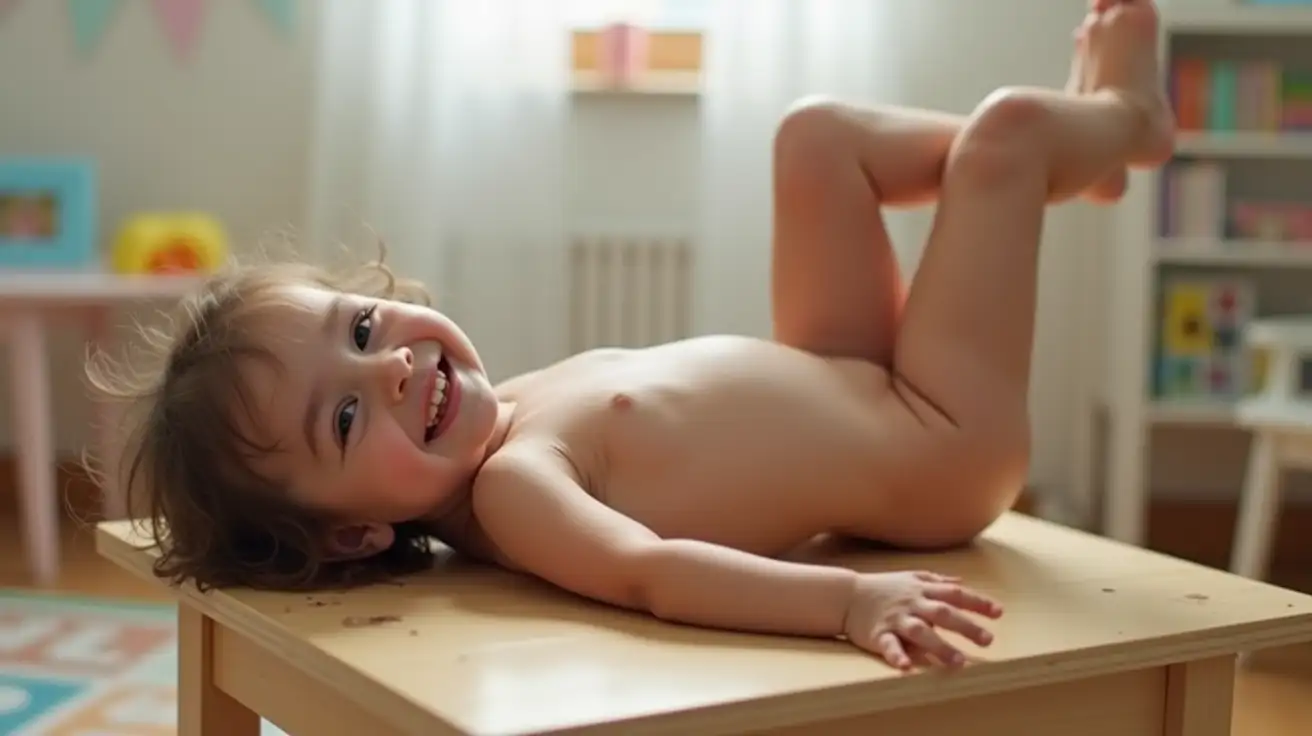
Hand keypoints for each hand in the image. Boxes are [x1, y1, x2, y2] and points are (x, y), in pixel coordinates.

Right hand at [842, 570, 1002, 669]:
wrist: (846, 595)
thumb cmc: (882, 587)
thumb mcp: (911, 577)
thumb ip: (938, 580)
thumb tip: (962, 581)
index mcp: (922, 590)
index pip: (955, 594)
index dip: (977, 602)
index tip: (998, 613)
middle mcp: (912, 603)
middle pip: (943, 613)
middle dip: (966, 626)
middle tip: (987, 640)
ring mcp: (896, 619)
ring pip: (920, 631)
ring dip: (940, 646)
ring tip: (958, 662)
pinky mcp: (878, 634)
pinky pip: (889, 646)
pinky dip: (897, 656)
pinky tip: (906, 668)